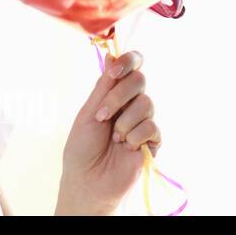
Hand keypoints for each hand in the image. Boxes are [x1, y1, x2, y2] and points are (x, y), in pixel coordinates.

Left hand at [55, 50, 161, 214]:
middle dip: (119, 96)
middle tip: (102, 116)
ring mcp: (142, 121)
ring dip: (124, 122)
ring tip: (113, 138)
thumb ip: (104, 86)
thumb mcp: (88, 113)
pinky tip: (125, 147)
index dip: (128, 61)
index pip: (131, 66)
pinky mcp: (153, 140)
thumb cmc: (82, 148)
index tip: (114, 72)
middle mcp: (130, 104)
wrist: (89, 179)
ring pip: (146, 103)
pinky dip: (134, 136)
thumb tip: (111, 55)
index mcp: (113, 93)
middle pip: (140, 80)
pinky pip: (152, 127)